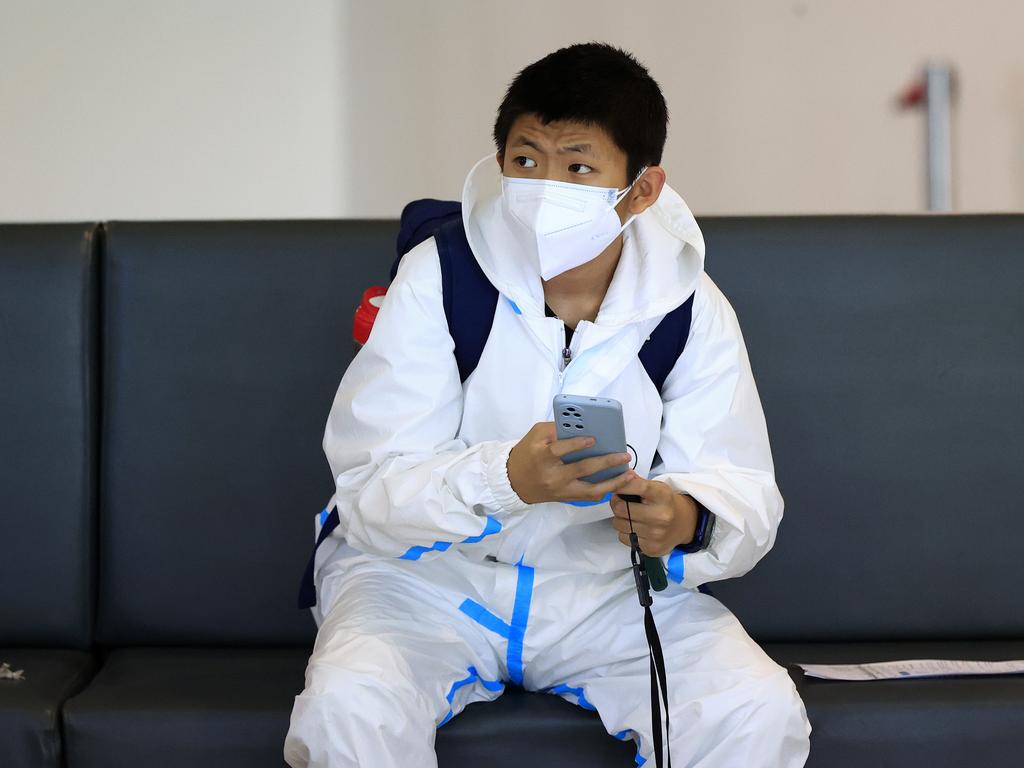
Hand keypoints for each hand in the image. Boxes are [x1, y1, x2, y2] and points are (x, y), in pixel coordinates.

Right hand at [507, 422, 636, 504]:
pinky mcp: (566, 498)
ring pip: (591, 490)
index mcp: (542, 457)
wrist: (514, 482)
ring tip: (629, 474)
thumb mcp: (536, 435)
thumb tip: (583, 425)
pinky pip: (589, 497)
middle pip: (582, 470)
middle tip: (624, 456)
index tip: (593, 439)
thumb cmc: (527, 453)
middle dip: (606, 463)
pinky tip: (618, 483)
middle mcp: (552, 476)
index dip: (576, 444)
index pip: (560, 450)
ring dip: (613, 483)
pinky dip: (606, 490)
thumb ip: (557, 428)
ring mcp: (561, 490)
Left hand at [609, 476, 698, 556]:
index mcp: (663, 496)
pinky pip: (623, 538)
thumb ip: (637, 482)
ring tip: (630, 516)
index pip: (638, 487)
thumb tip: (620, 477)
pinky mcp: (651, 548)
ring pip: (619, 524)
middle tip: (621, 502)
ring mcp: (656, 534)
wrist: (682, 524)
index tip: (614, 486)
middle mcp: (661, 516)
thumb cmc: (664, 503)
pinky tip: (635, 528)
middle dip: (617, 504)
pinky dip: (625, 532)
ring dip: (619, 519)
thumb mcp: (656, 488)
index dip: (622, 486)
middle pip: (621, 509)